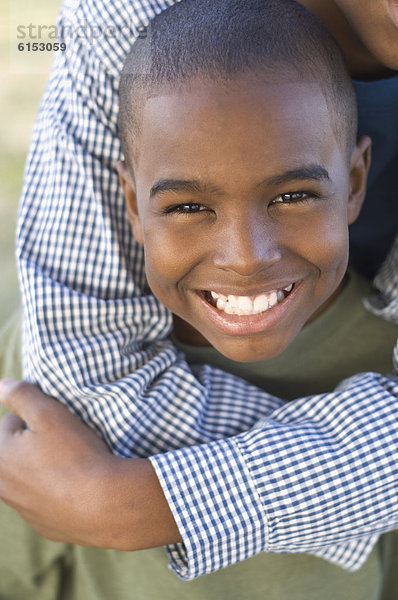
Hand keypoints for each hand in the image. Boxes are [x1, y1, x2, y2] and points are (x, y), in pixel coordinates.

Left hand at [0, 379, 180, 548]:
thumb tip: (1, 385)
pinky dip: (57, 491)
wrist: (105, 504)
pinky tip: (77, 486)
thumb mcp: (49, 414)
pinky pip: (46, 500)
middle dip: (37, 443)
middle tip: (67, 441)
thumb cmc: (76, 455)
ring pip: (31, 476)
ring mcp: (23, 510)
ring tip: (74, 463)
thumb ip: (21, 395)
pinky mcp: (43, 525)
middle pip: (18, 451)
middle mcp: (3, 487)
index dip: (37, 416)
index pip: (10, 422)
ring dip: (45, 467)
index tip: (59, 422)